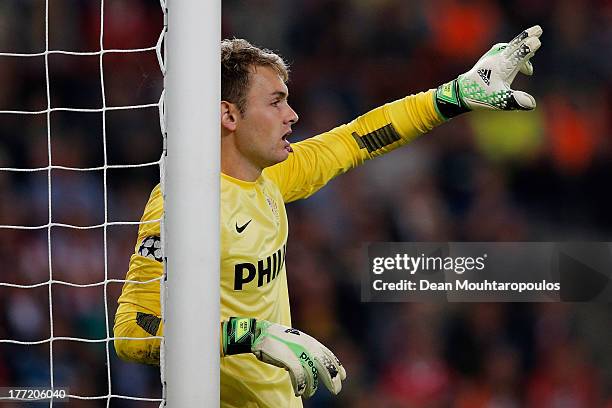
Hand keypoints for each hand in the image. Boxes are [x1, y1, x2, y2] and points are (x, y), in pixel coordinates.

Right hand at [222, 317, 345, 397]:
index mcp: (310, 341)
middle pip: (325, 366)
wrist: (260, 334)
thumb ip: (306, 350)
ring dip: (312, 387)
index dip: (337, 366)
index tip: (343, 376)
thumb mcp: (296, 341)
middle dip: (332, 379)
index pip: (328, 354)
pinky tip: (299, 391)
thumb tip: (314, 365)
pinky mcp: (289, 359)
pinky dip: (301, 386)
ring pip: (313, 374)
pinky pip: (300, 377)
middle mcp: (307, 346)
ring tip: (309, 393)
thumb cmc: (277, 339)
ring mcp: (299, 352)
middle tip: (336, 390)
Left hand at [435, 25, 542, 117]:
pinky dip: (512, 51)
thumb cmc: (481, 96)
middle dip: (526, 37)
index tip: (536, 41)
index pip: (518, 55)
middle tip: (538, 29)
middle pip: (514, 45)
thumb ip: (516, 100)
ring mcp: (492, 57)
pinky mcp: (488, 59)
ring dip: (520, 44)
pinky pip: (503, 50)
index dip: (527, 49)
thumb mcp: (499, 100)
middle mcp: (497, 59)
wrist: (461, 92)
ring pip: (509, 47)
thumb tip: (532, 104)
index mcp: (502, 67)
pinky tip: (517, 59)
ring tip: (532, 46)